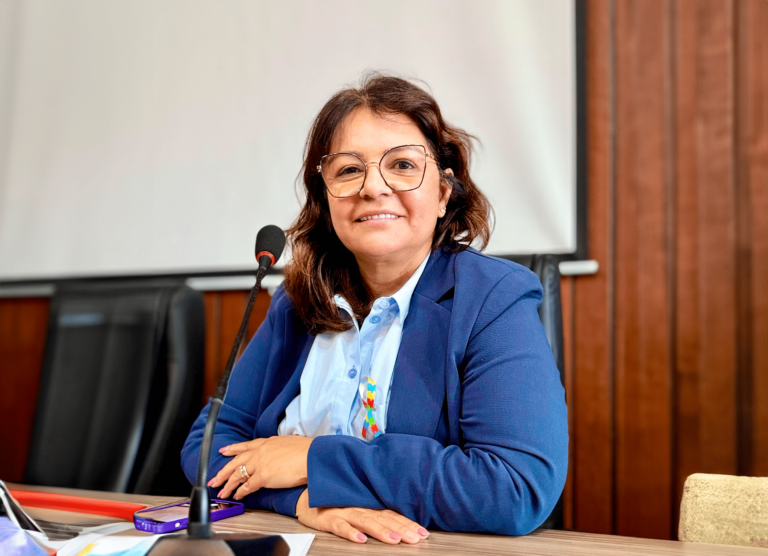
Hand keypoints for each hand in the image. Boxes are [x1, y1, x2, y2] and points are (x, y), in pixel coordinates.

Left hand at [208, 436, 312, 499]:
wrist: (311, 456)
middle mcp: (260, 451)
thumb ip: (279, 449)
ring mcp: (260, 464)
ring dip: (228, 484)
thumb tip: (281, 455)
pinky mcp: (263, 477)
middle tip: (214, 479)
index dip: (233, 449)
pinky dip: (240, 492)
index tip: (223, 451)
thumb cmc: (306, 451)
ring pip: (238, 475)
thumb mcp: (289, 443)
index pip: (245, 446)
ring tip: (221, 492)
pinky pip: (247, 486)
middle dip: (223, 471)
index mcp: (267, 442)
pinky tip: (236, 496)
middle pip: (236, 461)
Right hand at [295, 489, 429, 544]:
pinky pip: (339, 526)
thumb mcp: (358, 504)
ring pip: (365, 521)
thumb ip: (376, 512)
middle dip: (401, 529)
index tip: (424, 534)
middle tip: (416, 539)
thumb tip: (401, 523)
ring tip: (394, 540)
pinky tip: (360, 539)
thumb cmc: (335, 501)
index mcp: (368, 505)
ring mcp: (343, 512)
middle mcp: (359, 507)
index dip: (408, 524)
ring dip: (380, 531)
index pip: (392, 514)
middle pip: (383, 518)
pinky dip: (350, 532)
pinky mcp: (327, 518)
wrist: (306, 494)